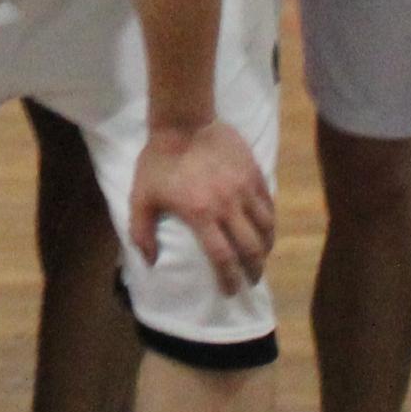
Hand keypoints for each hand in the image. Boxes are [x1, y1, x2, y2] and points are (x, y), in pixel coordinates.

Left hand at [128, 118, 276, 293]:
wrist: (183, 121)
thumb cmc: (159, 161)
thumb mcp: (141, 197)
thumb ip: (142, 232)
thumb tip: (150, 262)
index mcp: (200, 215)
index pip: (223, 258)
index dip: (229, 279)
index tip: (231, 291)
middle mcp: (228, 206)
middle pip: (250, 248)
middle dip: (254, 270)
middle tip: (252, 280)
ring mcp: (244, 188)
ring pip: (265, 226)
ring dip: (266, 246)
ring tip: (262, 256)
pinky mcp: (254, 173)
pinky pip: (269, 203)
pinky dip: (269, 220)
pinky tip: (266, 227)